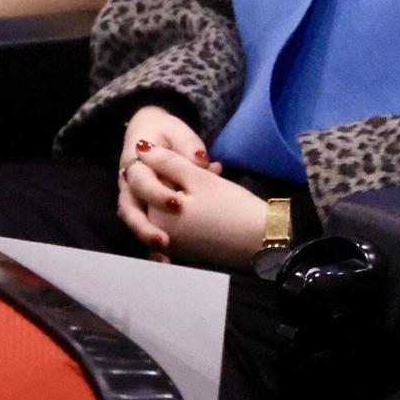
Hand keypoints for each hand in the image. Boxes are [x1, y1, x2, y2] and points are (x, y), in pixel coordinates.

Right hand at [117, 106, 219, 260]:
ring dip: (146, 240)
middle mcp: (127, 183)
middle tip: (165, 242)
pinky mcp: (140, 210)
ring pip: (132, 222)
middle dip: (146, 227)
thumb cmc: (166, 133)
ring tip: (164, 257)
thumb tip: (203, 162)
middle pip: (130, 209)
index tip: (176, 204)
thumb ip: (189, 147)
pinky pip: (141, 228)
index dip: (156, 193)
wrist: (149, 132)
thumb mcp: (179, 132)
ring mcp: (131, 198)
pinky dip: (151, 245)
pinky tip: (166, 261)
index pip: (141, 180)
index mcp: (135, 162)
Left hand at [130, 146, 268, 268]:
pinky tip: (210, 206)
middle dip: (179, 182)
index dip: (174, 167)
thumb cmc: (230, 206)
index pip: (149, 181)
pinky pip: (179, 225)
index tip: (197, 165)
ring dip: (185, 196)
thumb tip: (140, 147)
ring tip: (213, 188)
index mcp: (153, 216)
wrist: (259, 240)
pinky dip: (189, 213)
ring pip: (169, 210)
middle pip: (158, 197)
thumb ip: (167, 161)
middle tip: (209, 174)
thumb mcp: (199, 178)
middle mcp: (155, 234)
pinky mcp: (185, 251)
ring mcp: (171, 245)